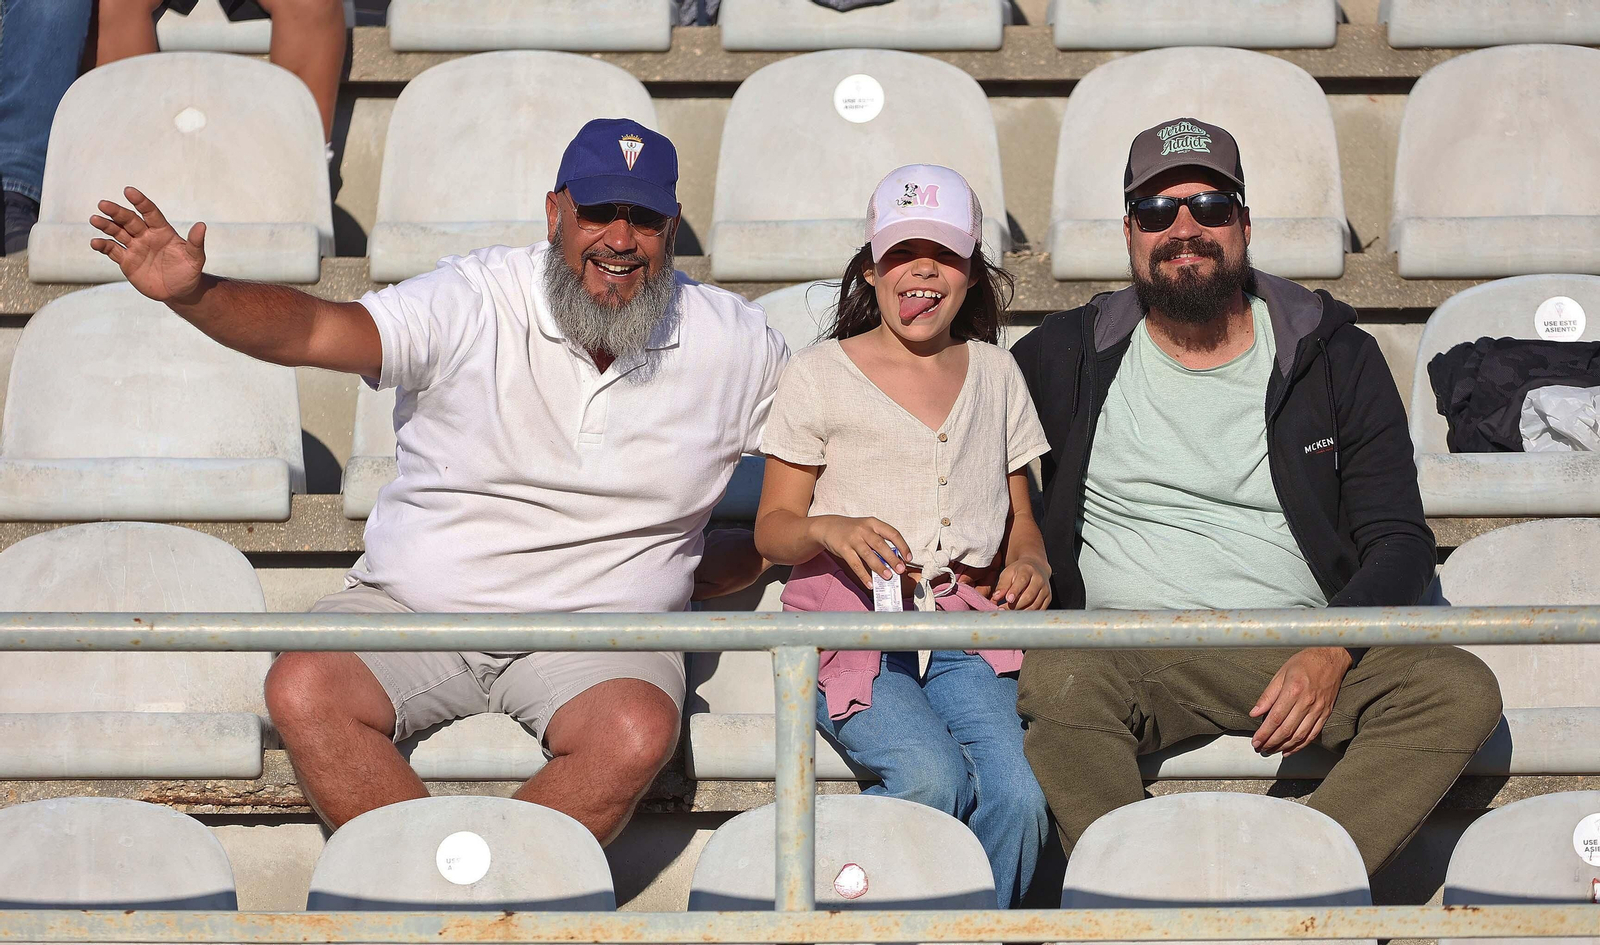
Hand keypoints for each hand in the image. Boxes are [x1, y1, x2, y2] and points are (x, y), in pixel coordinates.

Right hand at [89, 187, 206, 303]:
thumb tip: (202, 225)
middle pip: (129, 220)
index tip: (129, 191)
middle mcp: (146, 236)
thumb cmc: (189, 272)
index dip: (140, 202)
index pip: (150, 212)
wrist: (179, 292)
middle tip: (103, 204)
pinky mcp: (126, 261)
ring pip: (117, 232)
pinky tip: (95, 243)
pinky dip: (103, 246)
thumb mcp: (195, 259)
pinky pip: (112, 251)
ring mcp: (135, 247)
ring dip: (106, 225)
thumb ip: (196, 243)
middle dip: (117, 212)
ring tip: (95, 219)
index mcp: (162, 231)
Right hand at [692, 529, 770, 600]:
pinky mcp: (717, 534)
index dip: (694, 583)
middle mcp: (698, 551)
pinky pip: (711, 545)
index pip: (685, 578)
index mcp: (697, 567)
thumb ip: (698, 592)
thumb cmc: (742, 571)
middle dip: (702, 572)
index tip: (705, 585)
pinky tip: (728, 556)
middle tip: (718, 576)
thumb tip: (685, 593)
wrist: (759, 551)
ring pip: (702, 555)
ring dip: (709, 561)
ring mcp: (707, 540)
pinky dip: (717, 551)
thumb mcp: (719, 590)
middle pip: (693, 565)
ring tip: (725, 566)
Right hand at [806, 515, 909, 588]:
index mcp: (873, 523)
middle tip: (901, 570)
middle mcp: (864, 529)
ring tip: (888, 576)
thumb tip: (893, 562)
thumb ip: (879, 541)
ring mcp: (852, 539)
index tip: (909, 558)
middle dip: (892, 558)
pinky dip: (863, 575)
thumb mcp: (867, 529)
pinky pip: (855, 564)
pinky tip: (870, 583)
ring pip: (868, 554)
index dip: (902, 545)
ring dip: (879, 567)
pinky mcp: (843, 549)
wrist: (828, 527)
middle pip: (880, 545)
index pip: (892, 533)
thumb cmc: (853, 530)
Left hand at [989, 557, 1051, 609]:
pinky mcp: (1048, 598)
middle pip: (1029, 596)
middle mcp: (1039, 580)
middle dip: (1015, 605)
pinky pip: (1039, 610)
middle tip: (1002, 609)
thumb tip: (995, 598)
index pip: (1022, 581)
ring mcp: (1045, 589)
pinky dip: (1028, 614)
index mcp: (1027, 570)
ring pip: (1034, 605)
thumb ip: (1002, 585)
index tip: (1007, 599)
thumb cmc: (1018, 572)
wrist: (1036, 567)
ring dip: (1020, 611)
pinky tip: (1019, 615)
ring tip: (1008, 614)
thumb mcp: (1008, 573)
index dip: (1015, 591)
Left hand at [1249, 647, 1351, 755]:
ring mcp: (1318, 709)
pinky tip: (1290, 750)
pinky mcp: (1326, 713)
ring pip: (1299, 735)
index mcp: (1293, 690)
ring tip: (1271, 751)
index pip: (1276, 718)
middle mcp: (1307, 702)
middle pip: (1286, 730)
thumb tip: (1254, 713)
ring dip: (1284, 746)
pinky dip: (1301, 745)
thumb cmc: (1304, 662)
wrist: (1332, 658)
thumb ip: (1268, 695)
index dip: (1264, 733)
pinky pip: (1313, 734)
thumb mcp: (1281, 673)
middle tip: (1260, 749)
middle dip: (1271, 742)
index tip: (1256, 741)